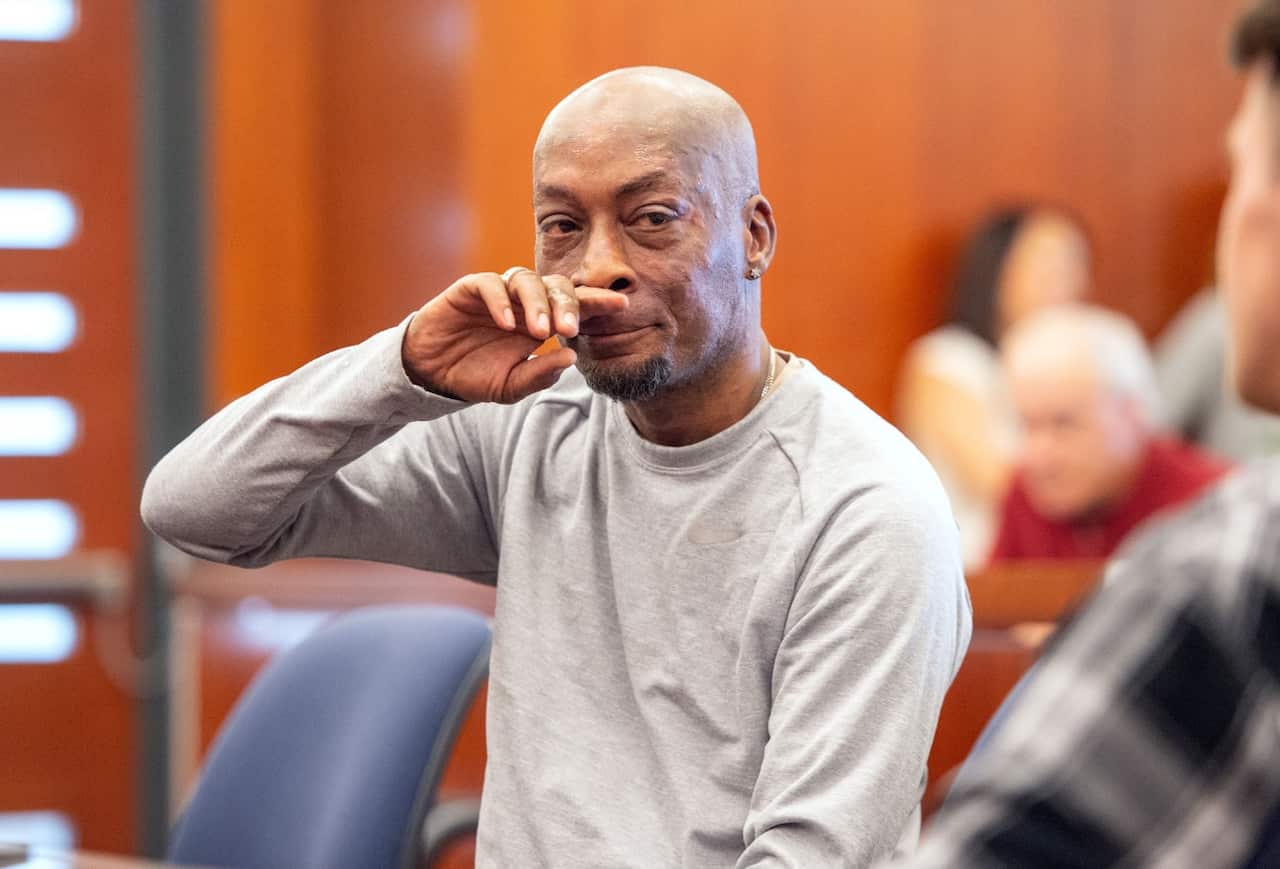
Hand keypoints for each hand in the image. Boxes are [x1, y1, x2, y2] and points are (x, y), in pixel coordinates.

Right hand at [401, 270, 627, 403]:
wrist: (432, 375)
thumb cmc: (475, 375)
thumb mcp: (511, 386)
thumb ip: (540, 374)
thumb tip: (570, 358)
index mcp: (541, 321)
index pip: (575, 304)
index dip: (598, 302)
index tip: (622, 307)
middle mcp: (524, 302)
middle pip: (556, 286)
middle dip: (568, 304)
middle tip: (570, 329)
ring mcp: (498, 293)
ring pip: (526, 279)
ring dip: (537, 302)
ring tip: (540, 331)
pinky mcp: (469, 289)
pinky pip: (489, 284)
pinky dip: (500, 301)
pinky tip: (507, 323)